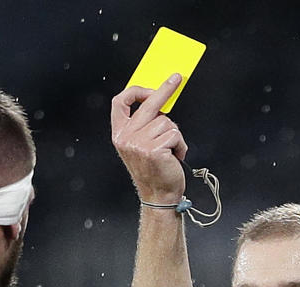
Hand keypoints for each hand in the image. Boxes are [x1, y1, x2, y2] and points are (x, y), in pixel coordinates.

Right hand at [111, 74, 188, 204]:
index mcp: (120, 134)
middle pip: (148, 104)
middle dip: (165, 89)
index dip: (135, 91)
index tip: (150, 86)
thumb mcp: (141, 144)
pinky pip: (175, 135)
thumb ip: (145, 124)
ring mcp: (139, 144)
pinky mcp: (154, 150)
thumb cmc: (154, 170)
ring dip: (174, 136)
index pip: (119, 103)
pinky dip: (180, 145)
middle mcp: (126, 138)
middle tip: (177, 78)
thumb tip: (160, 100)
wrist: (158, 195)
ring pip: (167, 122)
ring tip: (170, 151)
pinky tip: (174, 157)